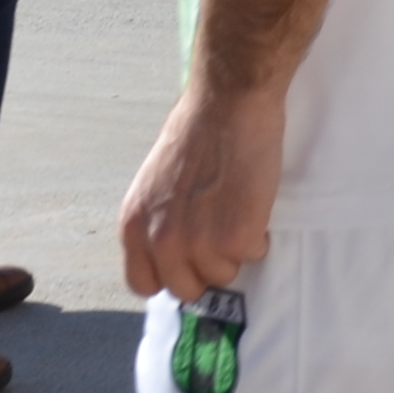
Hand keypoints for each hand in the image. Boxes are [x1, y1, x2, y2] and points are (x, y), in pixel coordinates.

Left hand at [115, 78, 285, 301]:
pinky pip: (254, 254)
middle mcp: (160, 241)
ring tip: (237, 209)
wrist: (228, 104)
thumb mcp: (154, 183)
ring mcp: (198, 243)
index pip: (143, 283)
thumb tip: (170, 248)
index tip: (187, 261)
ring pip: (223, 275)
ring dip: (235, 249)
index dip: (169, 274)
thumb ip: (157, 219)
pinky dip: (259, 234)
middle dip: (205, 267)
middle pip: (185, 289)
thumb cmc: (196, 131)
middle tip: (220, 234)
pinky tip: (253, 202)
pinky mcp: (236, 238)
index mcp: (134, 225)